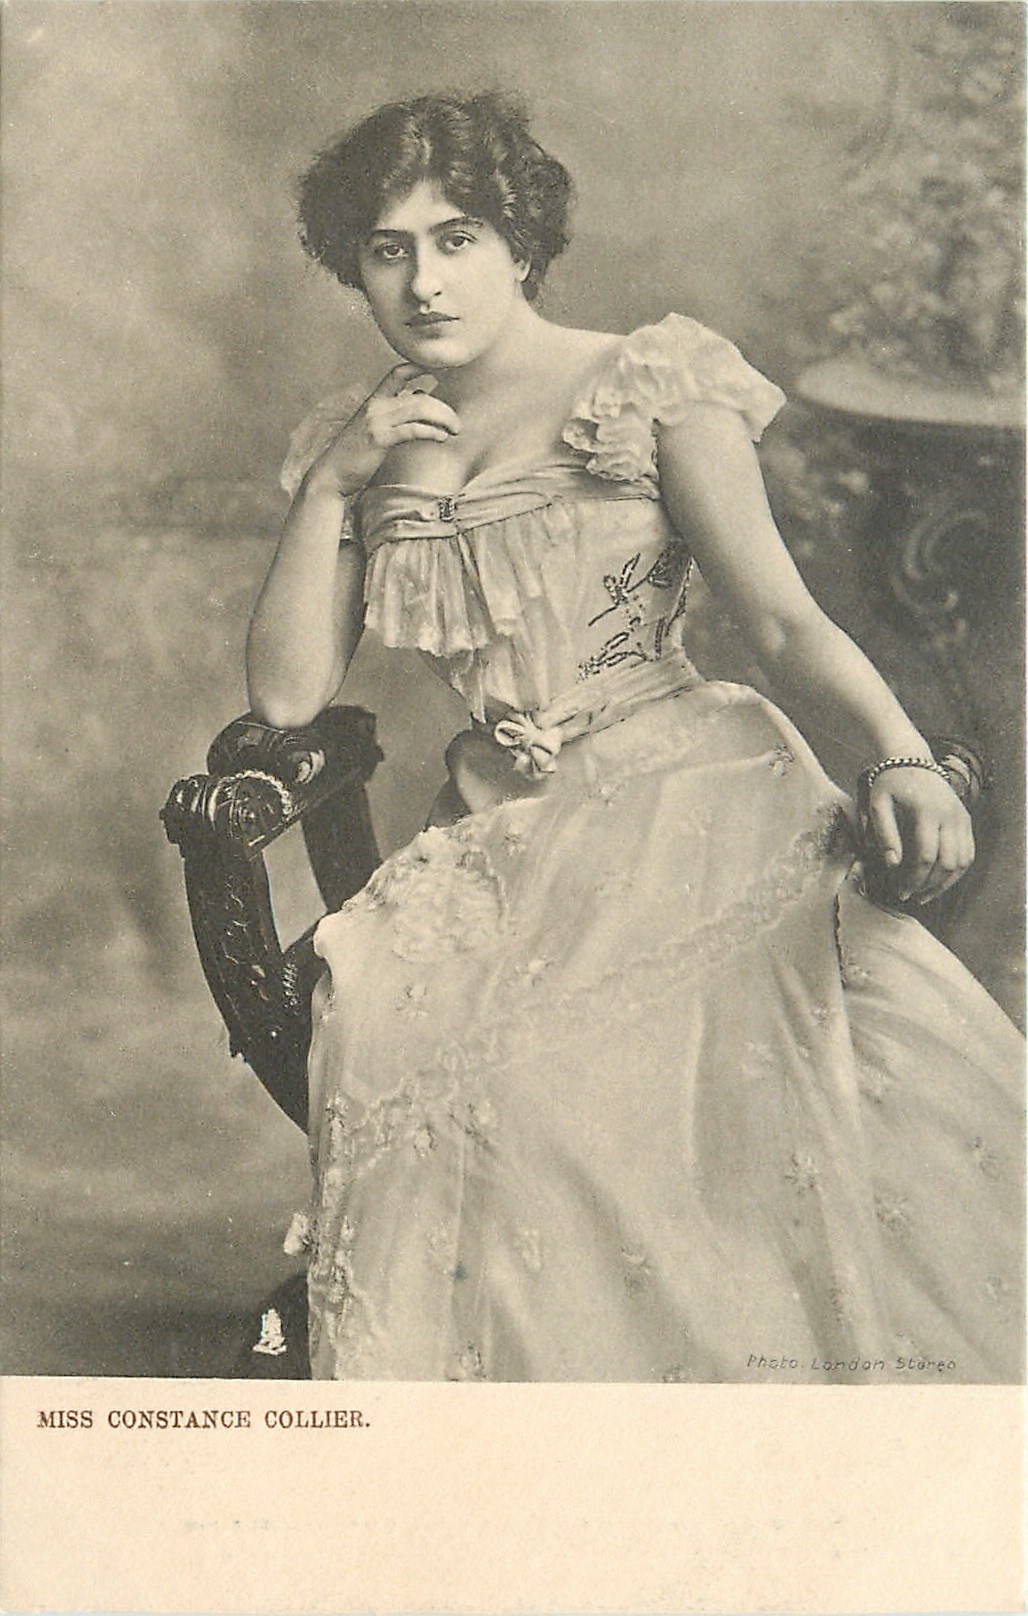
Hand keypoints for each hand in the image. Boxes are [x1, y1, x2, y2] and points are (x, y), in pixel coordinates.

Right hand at [303, 363, 460, 495]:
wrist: (331, 475)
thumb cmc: (353, 456)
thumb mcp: (373, 429)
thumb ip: (394, 415)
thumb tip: (419, 398)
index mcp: (373, 402)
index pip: (397, 374)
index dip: (419, 367)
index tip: (439, 370)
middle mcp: (375, 406)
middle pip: (418, 396)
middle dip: (443, 409)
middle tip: (457, 423)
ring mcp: (377, 421)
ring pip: (419, 410)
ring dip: (442, 419)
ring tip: (455, 431)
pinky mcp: (380, 439)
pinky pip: (413, 430)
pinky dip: (431, 432)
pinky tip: (441, 438)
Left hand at [865, 766, 974, 903]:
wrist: (912, 759)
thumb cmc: (890, 784)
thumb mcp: (878, 804)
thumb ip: (884, 834)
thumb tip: (893, 865)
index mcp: (926, 811)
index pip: (925, 855)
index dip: (913, 879)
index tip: (899, 891)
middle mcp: (950, 815)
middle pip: (946, 862)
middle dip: (927, 885)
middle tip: (908, 894)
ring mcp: (962, 818)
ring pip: (962, 862)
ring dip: (944, 883)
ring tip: (923, 894)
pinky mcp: (966, 821)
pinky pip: (968, 854)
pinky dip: (956, 872)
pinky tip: (938, 882)